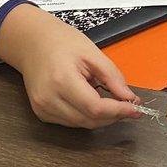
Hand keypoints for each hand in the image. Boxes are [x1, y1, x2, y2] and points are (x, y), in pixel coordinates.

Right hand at [0, 4, 140, 128]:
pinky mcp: (42, 113)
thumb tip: (129, 98)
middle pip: (90, 120)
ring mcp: (43, 108)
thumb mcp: (92, 53)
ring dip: (100, 117)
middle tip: (128, 105)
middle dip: (113, 116)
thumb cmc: (59, 42)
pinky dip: (86, 115)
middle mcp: (49, 99)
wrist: (32, 42)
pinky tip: (90, 100)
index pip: (95, 108)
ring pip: (82, 125)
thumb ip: (113, 77)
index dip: (118, 111)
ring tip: (108, 99)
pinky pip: (71, 122)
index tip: (134, 108)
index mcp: (61, 80)